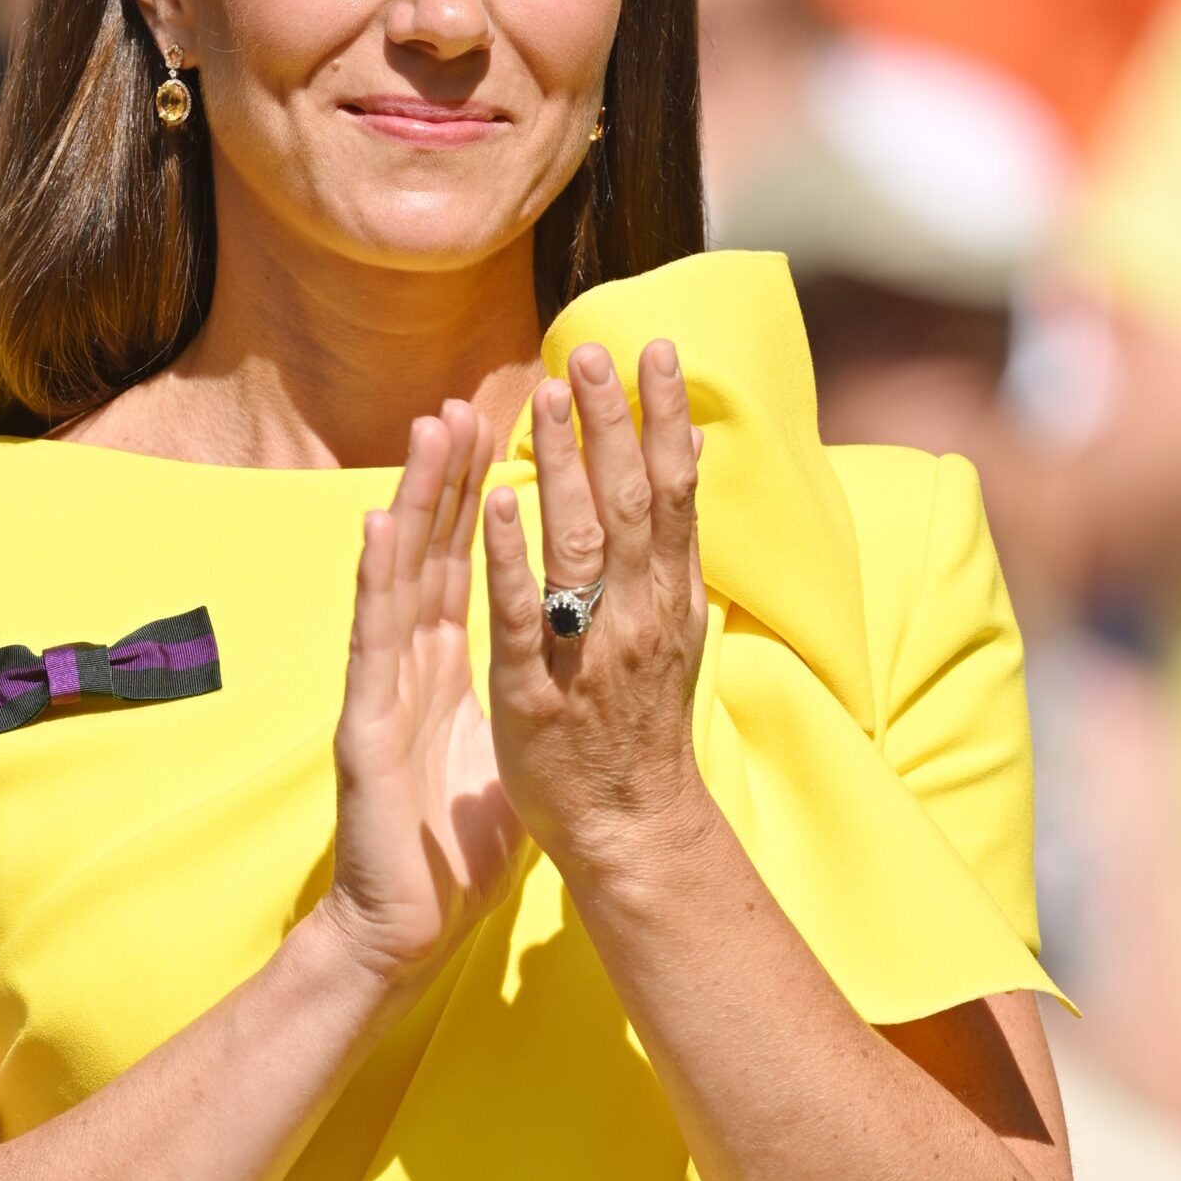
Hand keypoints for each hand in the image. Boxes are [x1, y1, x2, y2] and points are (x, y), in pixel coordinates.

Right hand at [325, 402, 525, 985]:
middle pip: (437, 553)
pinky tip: (383, 526)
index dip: (486, 499)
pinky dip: (380, 581)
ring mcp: (384, 688)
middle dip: (454, 476)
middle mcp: (413, 666)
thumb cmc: (456, 851)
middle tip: (469, 400)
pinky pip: (377, 641)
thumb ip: (528, 702)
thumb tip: (576, 671)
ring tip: (429, 430)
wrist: (404, 927)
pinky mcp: (365, 723)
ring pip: (402, 576)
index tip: (509, 433)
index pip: (471, 566)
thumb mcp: (508, 757)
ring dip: (415, 500)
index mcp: (450, 670)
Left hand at [481, 339, 708, 877]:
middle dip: (609, 424)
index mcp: (671, 598)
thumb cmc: (643, 725)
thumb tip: (680, 464)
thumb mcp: (675, 628)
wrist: (633, 829)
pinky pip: (525, 617)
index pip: (674, 492)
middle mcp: (639, 616)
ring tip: (542, 397)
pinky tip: (500, 501)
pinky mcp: (536, 694)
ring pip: (578, 546)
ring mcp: (589, 654)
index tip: (656, 351)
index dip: (665, 420)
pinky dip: (513, 557)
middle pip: (628, 504)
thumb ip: (671, 551)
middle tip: (586, 352)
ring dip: (563, 467)